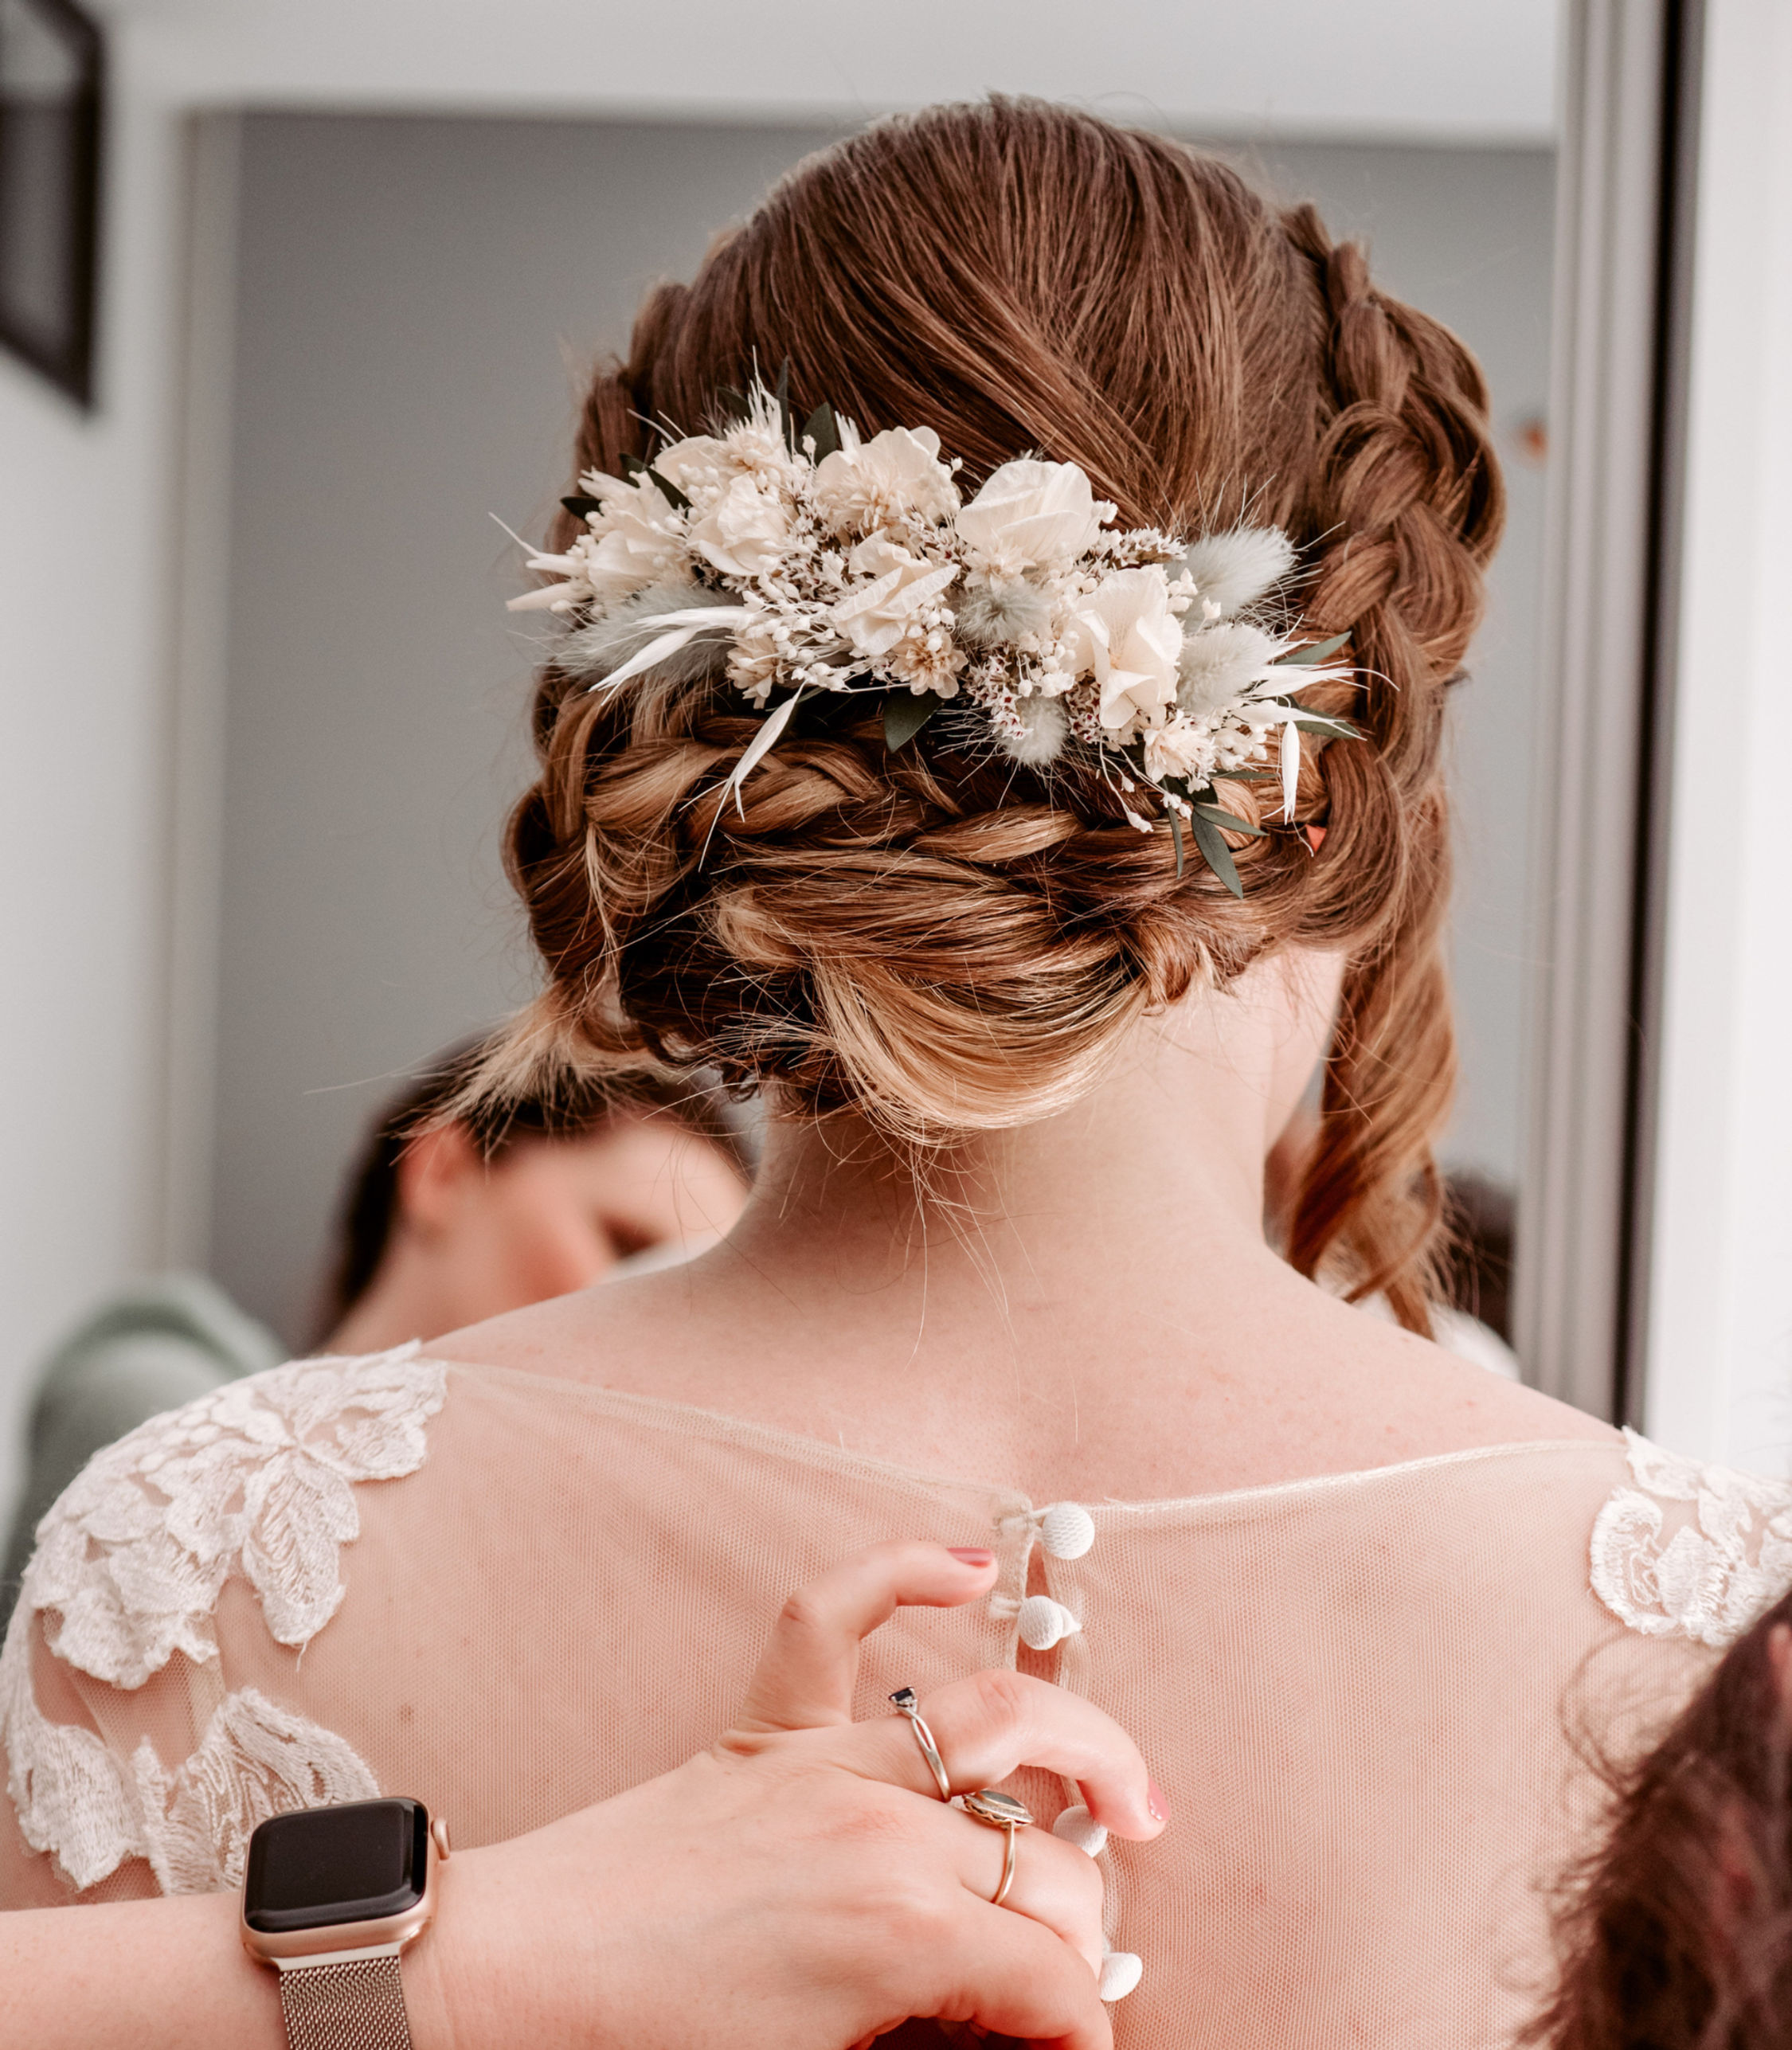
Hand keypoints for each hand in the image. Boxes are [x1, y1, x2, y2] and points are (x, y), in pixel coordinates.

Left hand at [443, 1541, 1165, 2049]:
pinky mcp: (764, 1729)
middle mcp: (882, 1825)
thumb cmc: (647, 2048)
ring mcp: (825, 1759)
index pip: (1055, 1980)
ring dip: (1086, 1746)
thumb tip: (1015, 2035)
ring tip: (1130, 1796)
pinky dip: (902, 1570)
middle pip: (1046, 1866)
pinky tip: (969, 1568)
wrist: (508, 1987)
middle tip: (1078, 1976)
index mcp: (901, 1933)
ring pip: (999, 1718)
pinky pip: (835, 1614)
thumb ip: (937, 2043)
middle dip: (1086, 1932)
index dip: (1081, 2032)